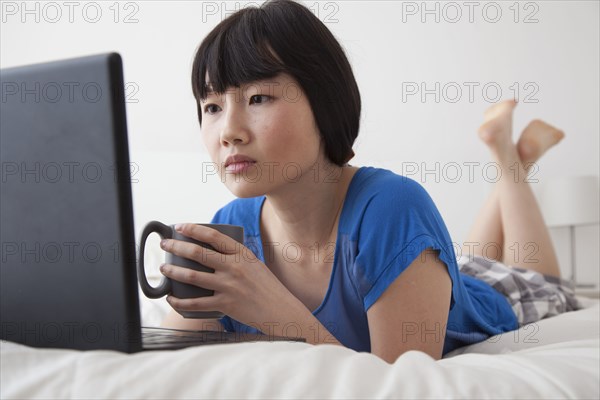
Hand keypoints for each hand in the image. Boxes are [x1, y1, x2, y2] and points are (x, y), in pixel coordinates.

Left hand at [159, 223, 304, 329]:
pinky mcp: (225, 304)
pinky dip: (180, 301)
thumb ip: (234, 257)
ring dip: (174, 271)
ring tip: (164, 268)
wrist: (280, 309)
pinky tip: (171, 298)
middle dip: (177, 247)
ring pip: (192, 276)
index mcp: (241, 254)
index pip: (213, 236)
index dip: (194, 229)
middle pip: (198, 253)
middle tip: (165, 244)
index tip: (180, 227)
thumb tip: (211, 251)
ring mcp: (228, 286)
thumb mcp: (254, 264)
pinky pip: (196, 303)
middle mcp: (234, 267)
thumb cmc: (266, 286)